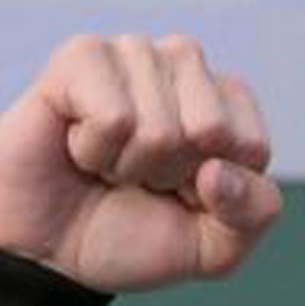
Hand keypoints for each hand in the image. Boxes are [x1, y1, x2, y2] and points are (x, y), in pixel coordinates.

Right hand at [0, 34, 282, 292]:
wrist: (52, 251)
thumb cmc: (135, 236)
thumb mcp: (215, 247)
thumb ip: (251, 214)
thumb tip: (218, 171)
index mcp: (230, 105)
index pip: (252, 146)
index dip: (216, 191)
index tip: (183, 193)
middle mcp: (186, 66)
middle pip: (210, 130)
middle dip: (172, 175)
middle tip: (141, 177)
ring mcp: (134, 54)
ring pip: (159, 126)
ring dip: (129, 165)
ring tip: (109, 163)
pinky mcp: (81, 57)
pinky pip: (113, 117)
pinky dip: (95, 150)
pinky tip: (80, 145)